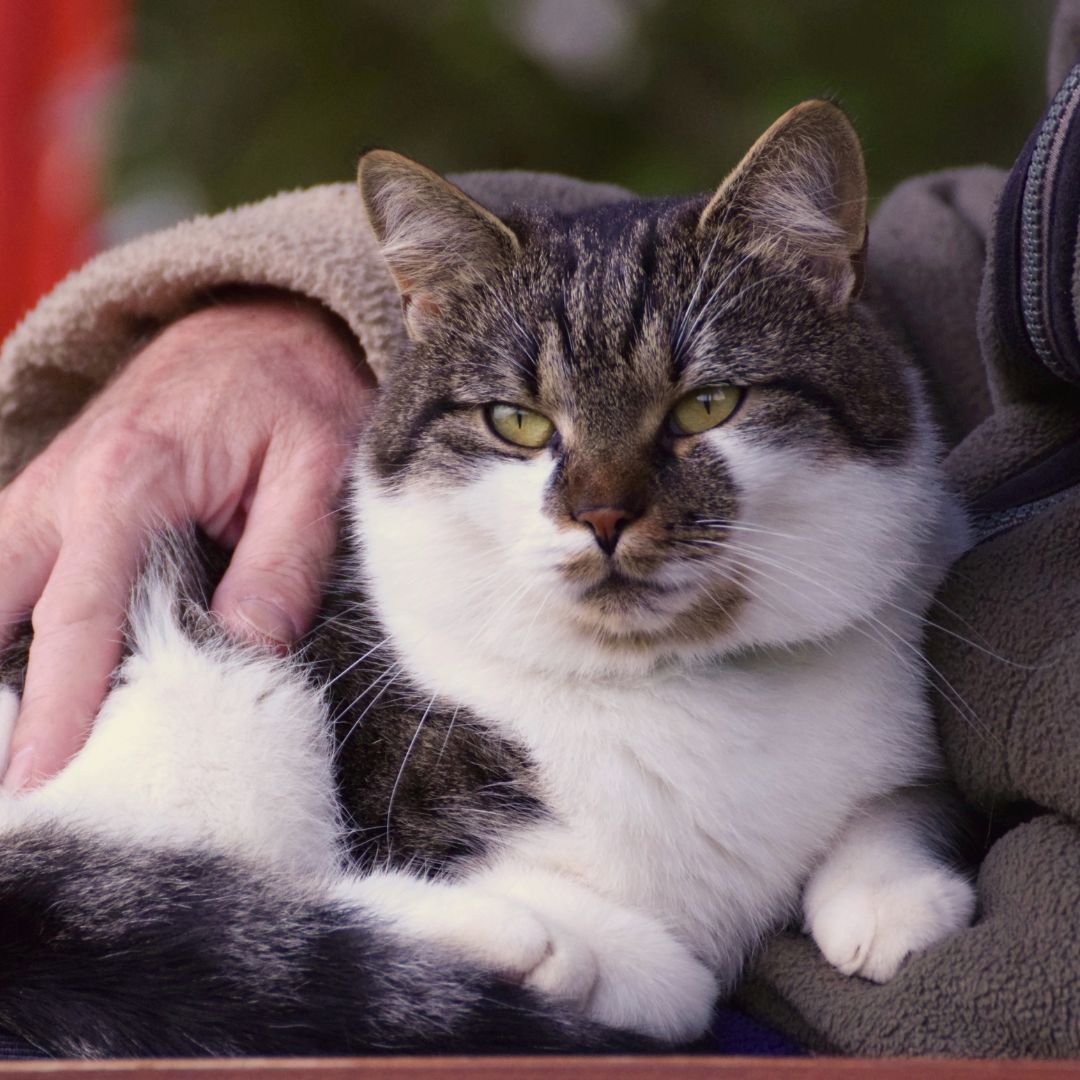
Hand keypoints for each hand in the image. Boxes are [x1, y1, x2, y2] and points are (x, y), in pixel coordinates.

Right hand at [0, 295, 373, 791]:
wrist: (272, 317)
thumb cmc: (302, 390)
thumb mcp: (320, 468)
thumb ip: (284, 560)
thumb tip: (245, 649)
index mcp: (128, 480)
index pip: (78, 619)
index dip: (57, 709)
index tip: (39, 785)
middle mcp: (66, 483)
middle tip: (14, 783)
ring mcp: (52, 484)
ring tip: (14, 742)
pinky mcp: (61, 490)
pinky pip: (8, 561)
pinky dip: (7, 616)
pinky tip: (18, 671)